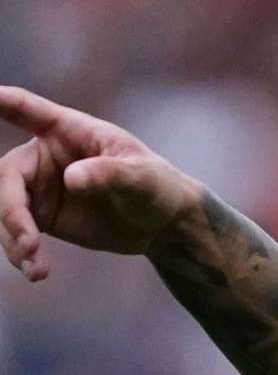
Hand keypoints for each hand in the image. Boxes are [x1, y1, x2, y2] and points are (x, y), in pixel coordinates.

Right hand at [0, 86, 203, 280]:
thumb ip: (109, 174)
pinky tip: (37, 271)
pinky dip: (21, 253)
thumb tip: (71, 178)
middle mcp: (44, 157)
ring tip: (35, 266)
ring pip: (5, 209)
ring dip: (13, 238)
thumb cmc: (157, 186)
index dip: (4, 102)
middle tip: (28, 240)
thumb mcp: (142, 177)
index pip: (28, 109)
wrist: (165, 224)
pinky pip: (17, 233)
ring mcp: (39, 188)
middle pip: (5, 176)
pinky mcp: (42, 218)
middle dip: (9, 209)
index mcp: (69, 131)